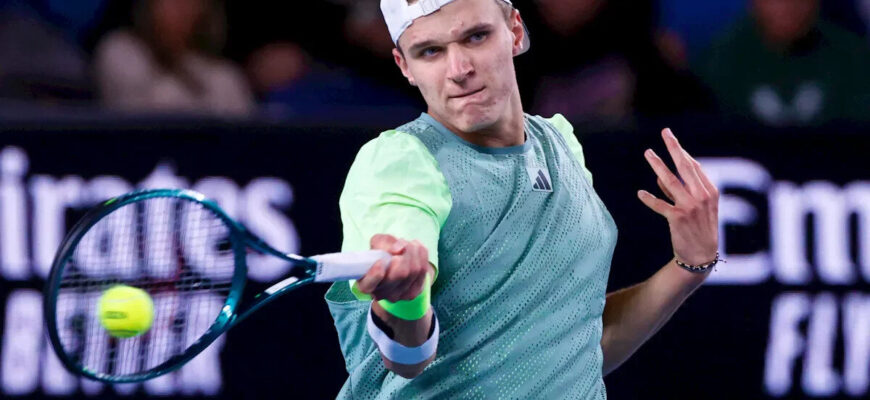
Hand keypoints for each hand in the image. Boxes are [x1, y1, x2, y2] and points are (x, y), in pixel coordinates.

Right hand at [356, 234, 432, 302]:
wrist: (400, 263)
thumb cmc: (384, 252)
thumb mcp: (377, 243)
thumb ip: (381, 243)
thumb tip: (396, 250)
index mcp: (365, 283)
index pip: (367, 286)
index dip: (375, 275)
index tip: (380, 261)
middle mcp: (381, 293)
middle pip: (399, 274)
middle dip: (404, 254)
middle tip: (402, 245)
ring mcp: (398, 296)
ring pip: (414, 270)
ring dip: (413, 251)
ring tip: (408, 245)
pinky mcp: (413, 293)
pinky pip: (423, 269)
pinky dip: (421, 254)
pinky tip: (415, 250)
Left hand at [638, 128, 718, 265]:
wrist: (701, 256)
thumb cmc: (699, 229)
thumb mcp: (698, 208)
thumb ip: (680, 191)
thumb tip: (659, 176)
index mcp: (710, 191)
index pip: (694, 167)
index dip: (682, 152)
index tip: (671, 139)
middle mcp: (701, 196)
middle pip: (685, 167)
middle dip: (674, 147)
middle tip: (665, 132)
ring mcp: (690, 207)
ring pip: (670, 181)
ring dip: (657, 165)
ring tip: (648, 152)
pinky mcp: (678, 218)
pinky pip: (660, 205)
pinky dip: (649, 199)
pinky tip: (640, 193)